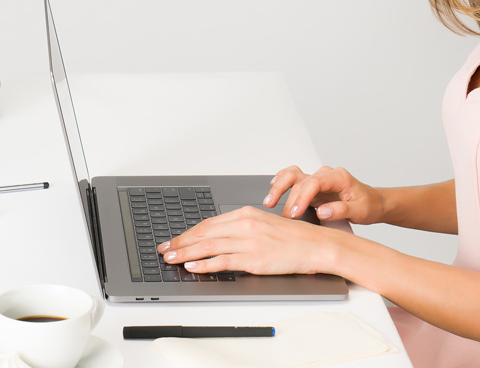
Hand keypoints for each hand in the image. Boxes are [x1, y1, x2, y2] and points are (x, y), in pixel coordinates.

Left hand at [157, 205, 339, 274]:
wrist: (315, 245)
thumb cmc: (293, 238)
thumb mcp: (263, 224)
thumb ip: (241, 228)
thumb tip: (218, 238)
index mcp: (246, 214)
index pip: (208, 223)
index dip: (188, 233)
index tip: (174, 239)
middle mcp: (244, 225)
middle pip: (204, 234)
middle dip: (180, 242)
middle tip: (164, 250)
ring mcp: (248, 242)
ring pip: (208, 247)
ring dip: (185, 253)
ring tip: (171, 259)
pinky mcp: (254, 259)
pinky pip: (223, 261)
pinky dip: (205, 264)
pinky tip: (193, 267)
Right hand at [265, 165, 385, 224]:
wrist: (373, 202)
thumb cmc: (368, 205)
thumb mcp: (360, 211)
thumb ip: (341, 210)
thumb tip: (322, 211)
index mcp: (338, 177)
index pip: (313, 182)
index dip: (301, 197)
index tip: (295, 213)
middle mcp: (325, 175)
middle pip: (300, 179)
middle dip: (288, 198)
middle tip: (283, 217)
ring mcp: (318, 179)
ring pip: (293, 175)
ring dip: (279, 186)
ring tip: (269, 201)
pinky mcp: (312, 186)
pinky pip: (293, 179)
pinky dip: (281, 182)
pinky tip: (273, 188)